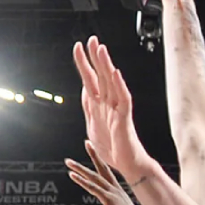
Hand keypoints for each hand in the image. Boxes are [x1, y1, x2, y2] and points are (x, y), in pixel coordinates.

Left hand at [66, 142, 155, 204]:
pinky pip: (93, 188)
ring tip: (69, 161)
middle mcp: (116, 189)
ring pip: (94, 177)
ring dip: (80, 168)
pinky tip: (72, 175)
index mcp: (119, 192)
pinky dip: (82, 181)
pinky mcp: (109, 200)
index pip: (108, 173)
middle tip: (87, 143)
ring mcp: (112, 193)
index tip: (96, 153)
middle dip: (94, 155)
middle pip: (103, 168)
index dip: (101, 163)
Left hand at [72, 36, 150, 176]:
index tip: (78, 48)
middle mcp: (108, 103)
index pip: (89, 79)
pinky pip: (123, 99)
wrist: (126, 165)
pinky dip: (119, 86)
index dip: (83, 63)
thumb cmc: (113, 148)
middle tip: (91, 40)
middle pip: (100, 76)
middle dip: (95, 57)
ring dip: (105, 66)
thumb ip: (89, 106)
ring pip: (111, 83)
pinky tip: (115, 74)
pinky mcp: (124, 118)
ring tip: (101, 50)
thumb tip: (84, 90)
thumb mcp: (93, 125)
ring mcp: (117, 108)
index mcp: (99, 105)